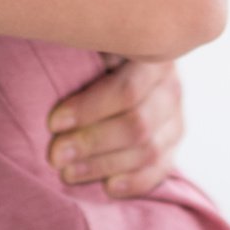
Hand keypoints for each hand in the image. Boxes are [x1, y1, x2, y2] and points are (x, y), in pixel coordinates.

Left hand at [47, 56, 186, 198]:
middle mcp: (171, 87)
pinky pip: (160, 170)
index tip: (54, 123)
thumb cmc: (96, 51)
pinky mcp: (173, 144)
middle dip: (91, 143)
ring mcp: (176, 118)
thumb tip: (59, 62)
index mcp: (153, 56)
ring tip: (68, 173)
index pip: (126, 91)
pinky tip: (107, 187)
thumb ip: (85, 51)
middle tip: (55, 155)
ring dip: (104, 165)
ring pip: (147, 151)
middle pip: (137, 126)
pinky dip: (134, 182)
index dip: (89, 109)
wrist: (124, 64)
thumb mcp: (95, 42)